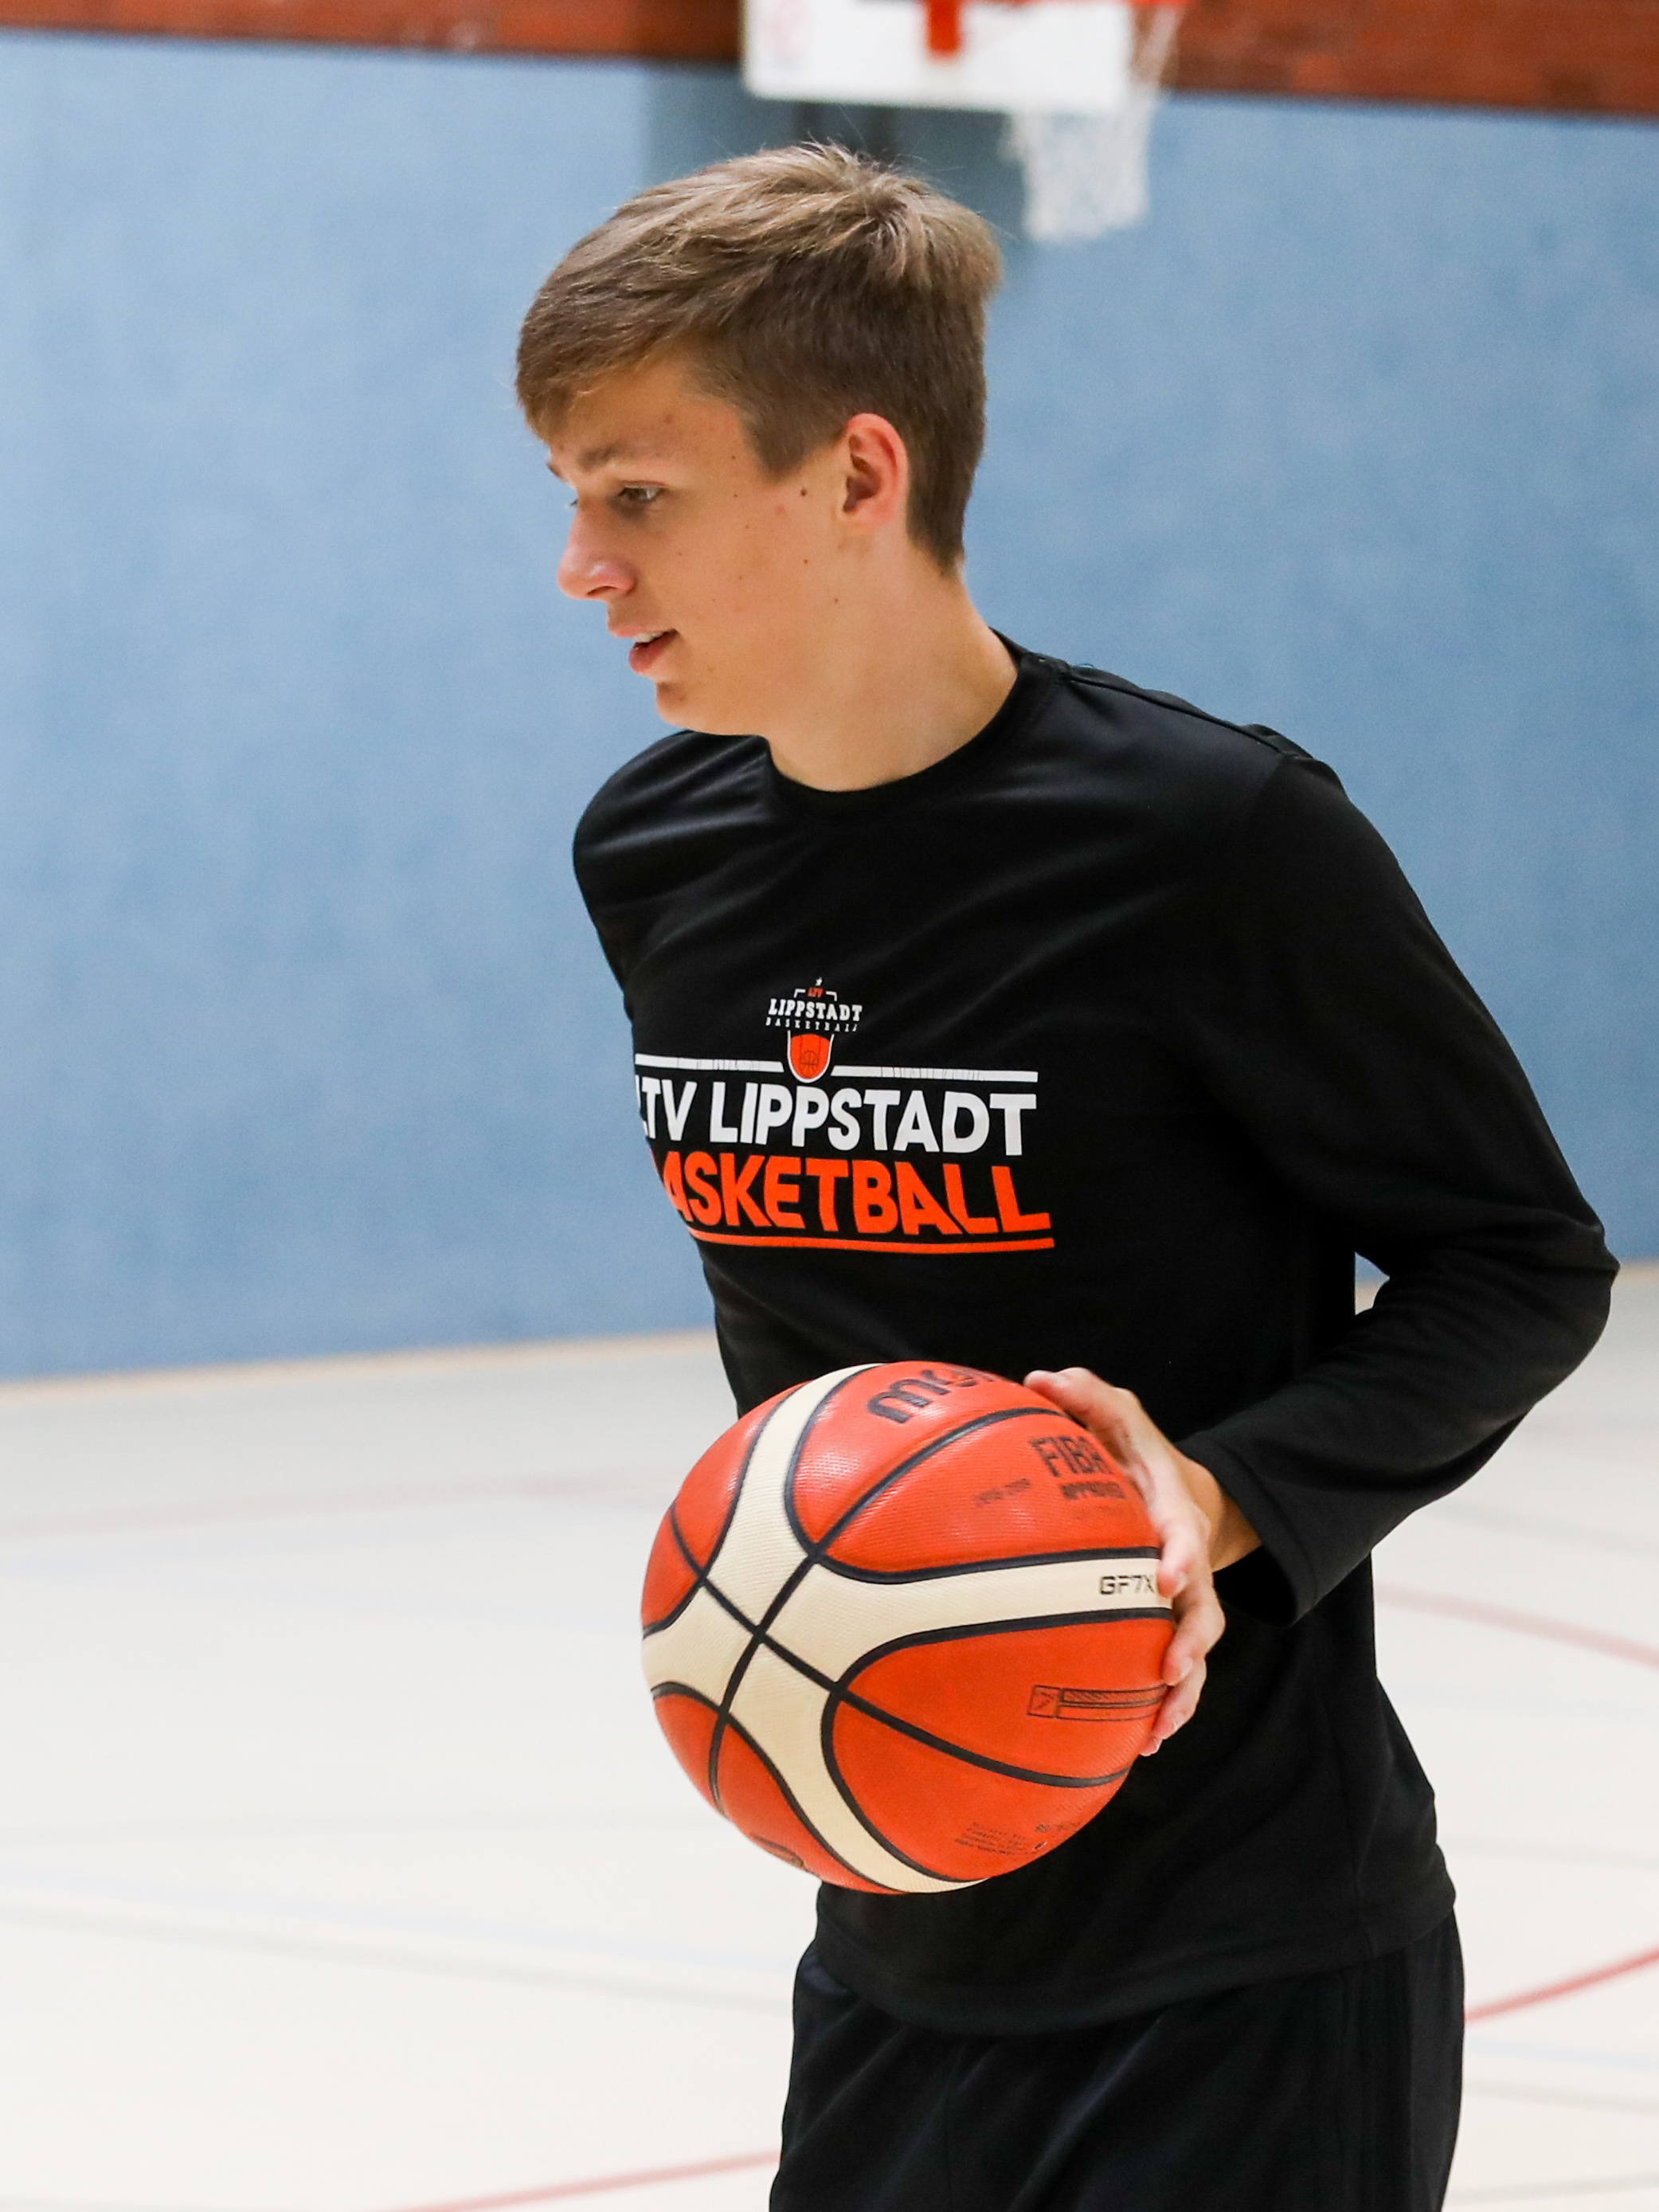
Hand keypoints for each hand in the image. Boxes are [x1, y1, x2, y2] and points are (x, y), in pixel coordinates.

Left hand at [1023, 1368, 1259, 1751]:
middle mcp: (1186, 1566)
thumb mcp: (1115, 1412)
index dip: (1180, 1556)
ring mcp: (1182, 1603)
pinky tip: (1139, 1746)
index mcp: (1174, 1513)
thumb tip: (1040, 1378)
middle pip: (1203, 1610)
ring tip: (1156, 1734)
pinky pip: (1173, 1676)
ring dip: (1182, 1696)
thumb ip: (1085, 1392)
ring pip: (1194, 1656)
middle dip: (1191, 1642)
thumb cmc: (1134, 1452)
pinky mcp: (1167, 1629)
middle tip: (1171, 1671)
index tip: (1163, 1579)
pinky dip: (1162, 1710)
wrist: (1176, 1491)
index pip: (1184, 1534)